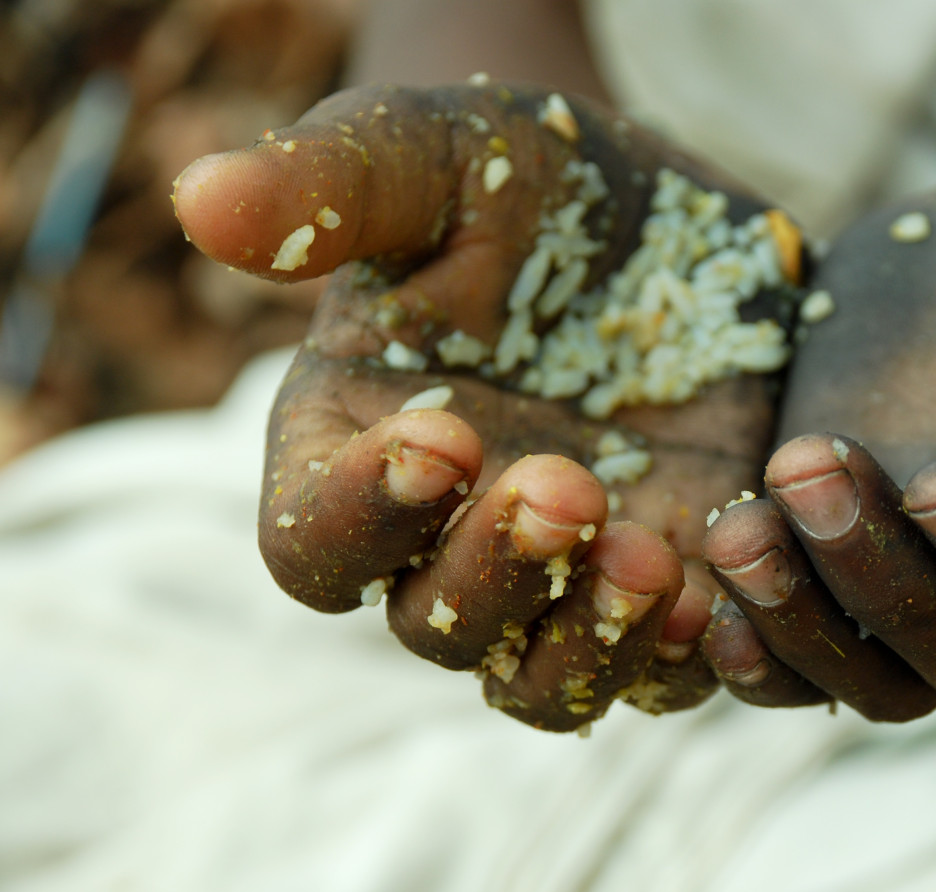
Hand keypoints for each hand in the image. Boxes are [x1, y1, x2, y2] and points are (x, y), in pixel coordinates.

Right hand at [174, 83, 803, 731]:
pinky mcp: (670, 584)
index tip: (442, 435)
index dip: (364, 514)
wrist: (666, 213)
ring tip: (656, 561)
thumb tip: (200, 199)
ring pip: (542, 685)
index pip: (314, 544)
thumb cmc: (520, 180)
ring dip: (591, 646)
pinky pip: (666, 672)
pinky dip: (692, 657)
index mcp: (355, 454)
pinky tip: (729, 593)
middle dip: (496, 575)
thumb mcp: (435, 157)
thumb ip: (332, 187)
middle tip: (570, 487)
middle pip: (435, 630)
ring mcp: (563, 580)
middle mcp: (448, 541)